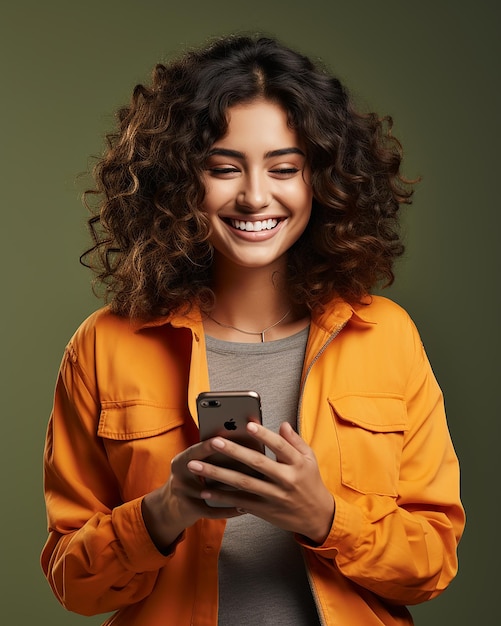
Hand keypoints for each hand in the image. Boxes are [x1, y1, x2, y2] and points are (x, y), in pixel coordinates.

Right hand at [141, 438, 241, 551]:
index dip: (209, 445)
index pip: (195, 451)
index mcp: (180, 460)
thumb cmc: (192, 477)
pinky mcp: (189, 510)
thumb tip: (239, 441)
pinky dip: (229, 509)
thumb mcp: (195, 463)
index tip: (224, 439)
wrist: (171, 505)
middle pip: (202, 470)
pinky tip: (244, 508)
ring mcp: (182, 494)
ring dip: (230, 490)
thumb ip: (211, 453)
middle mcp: (178, 476)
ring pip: (210, 492)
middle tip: (243, 464)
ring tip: (251, 487)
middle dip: (223, 466)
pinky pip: (213, 511)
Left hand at [187, 422, 334, 543]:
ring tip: (197, 466)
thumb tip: (282, 424)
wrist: (317, 517)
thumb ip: (295, 441)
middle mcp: (285, 480)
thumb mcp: (309, 459)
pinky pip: (240, 502)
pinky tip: (204, 491)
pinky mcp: (264, 510)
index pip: (280, 447)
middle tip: (213, 442)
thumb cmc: (311, 482)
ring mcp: (273, 497)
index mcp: (298, 464)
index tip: (248, 425)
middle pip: (257, 464)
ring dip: (218, 475)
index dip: (265, 435)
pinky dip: (221, 497)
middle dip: (234, 452)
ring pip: (243, 484)